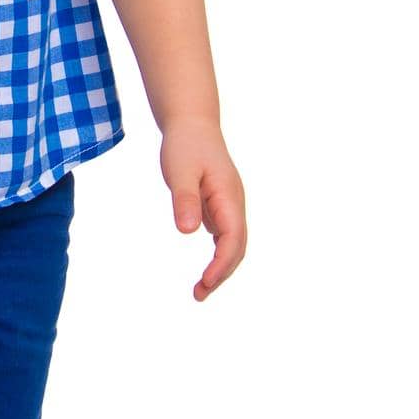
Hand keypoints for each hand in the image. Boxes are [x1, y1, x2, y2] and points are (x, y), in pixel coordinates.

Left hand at [160, 122, 246, 300]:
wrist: (192, 123)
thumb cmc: (185, 145)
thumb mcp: (180, 171)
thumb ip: (185, 200)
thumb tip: (188, 232)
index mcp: (229, 196)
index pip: (233, 239)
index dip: (222, 264)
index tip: (205, 283)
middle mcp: (234, 203)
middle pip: (238, 247)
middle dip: (223, 273)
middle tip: (199, 294)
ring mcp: (229, 205)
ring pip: (233, 244)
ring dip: (222, 268)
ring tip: (200, 289)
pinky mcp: (220, 205)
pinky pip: (225, 236)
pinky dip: (218, 256)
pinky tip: (206, 269)